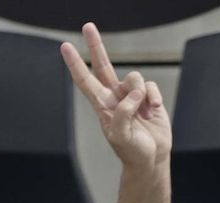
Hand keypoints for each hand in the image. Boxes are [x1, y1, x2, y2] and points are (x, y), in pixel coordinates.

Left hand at [62, 23, 169, 170]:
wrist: (151, 159)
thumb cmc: (132, 151)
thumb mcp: (120, 136)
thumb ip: (123, 112)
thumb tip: (134, 93)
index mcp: (102, 105)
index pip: (85, 81)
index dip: (75, 64)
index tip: (65, 47)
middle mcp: (115, 96)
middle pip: (103, 65)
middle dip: (95, 45)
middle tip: (87, 26)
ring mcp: (132, 96)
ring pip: (134, 77)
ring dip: (141, 94)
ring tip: (144, 114)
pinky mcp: (148, 97)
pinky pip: (151, 86)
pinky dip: (153, 98)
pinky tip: (154, 111)